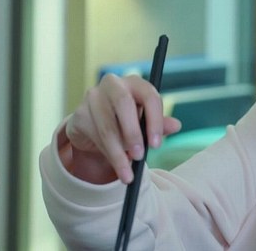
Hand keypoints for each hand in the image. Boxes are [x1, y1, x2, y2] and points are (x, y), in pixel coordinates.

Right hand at [62, 73, 181, 183]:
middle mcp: (113, 84)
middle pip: (123, 104)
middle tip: (139, 156)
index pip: (149, 96)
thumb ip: (159, 124)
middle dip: (133, 133)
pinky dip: (106, 153)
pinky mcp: (79, 113)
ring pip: (107, 126)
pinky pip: (94, 136)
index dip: (155, 121)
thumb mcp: (145, 122)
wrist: (94, 126)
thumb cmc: (126, 121)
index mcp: (135, 83)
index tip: (156, 145)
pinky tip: (115, 164)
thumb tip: (176, 125)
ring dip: (118, 152)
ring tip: (127, 171)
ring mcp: (93, 96)